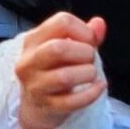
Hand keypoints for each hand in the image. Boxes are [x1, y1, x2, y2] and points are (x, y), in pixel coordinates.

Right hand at [18, 11, 107, 128]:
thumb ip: (86, 34)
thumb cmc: (55, 69)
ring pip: (65, 77)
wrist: (37, 106)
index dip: (84, 30)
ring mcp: (35, 86)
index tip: (89, 42)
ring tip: (92, 74)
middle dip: (84, 52)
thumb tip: (99, 24)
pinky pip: (72, 101)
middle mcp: (29, 61)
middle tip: (90, 59)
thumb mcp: (67, 47)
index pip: (62, 22)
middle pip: (58, 49)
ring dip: (88, 73)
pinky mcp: (47, 106)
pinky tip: (99, 87)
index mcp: (33, 40)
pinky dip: (92, 93)